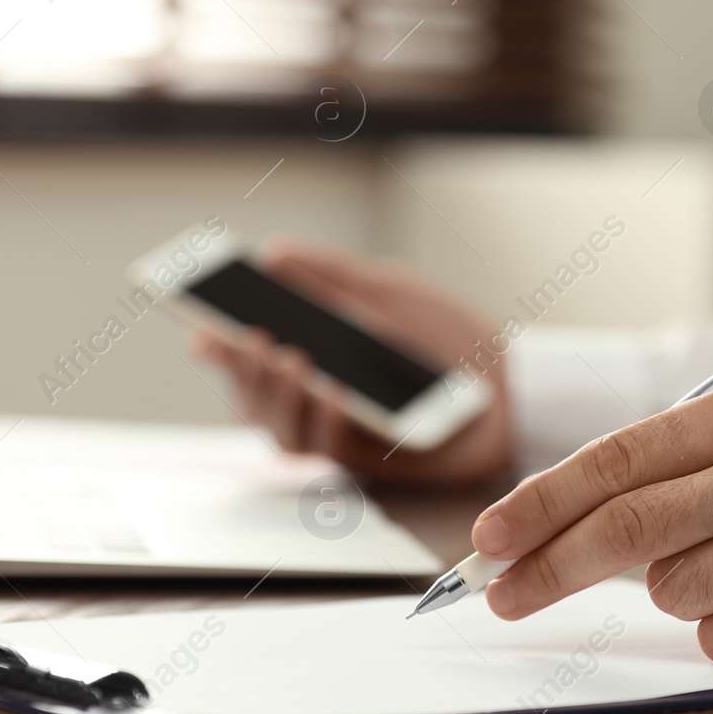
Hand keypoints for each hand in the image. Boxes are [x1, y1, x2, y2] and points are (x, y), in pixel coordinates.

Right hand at [192, 240, 512, 486]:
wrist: (512, 380)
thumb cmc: (449, 339)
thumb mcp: (391, 291)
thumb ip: (335, 273)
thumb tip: (276, 253)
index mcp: (313, 356)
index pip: (248, 358)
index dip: (219, 350)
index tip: (200, 329)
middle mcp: (315, 400)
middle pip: (254, 400)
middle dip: (243, 370)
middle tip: (247, 337)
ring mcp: (340, 433)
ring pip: (283, 430)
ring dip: (278, 396)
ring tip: (288, 357)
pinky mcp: (371, 460)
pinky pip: (334, 447)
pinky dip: (326, 417)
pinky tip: (335, 389)